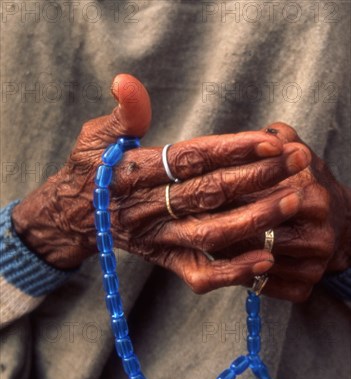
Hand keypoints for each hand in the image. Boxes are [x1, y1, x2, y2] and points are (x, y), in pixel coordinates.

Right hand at [12, 75, 310, 293]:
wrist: (75, 217)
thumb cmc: (90, 172)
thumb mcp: (96, 138)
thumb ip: (121, 116)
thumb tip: (126, 81)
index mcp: (133, 174)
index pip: (189, 159)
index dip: (229, 150)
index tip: (268, 141)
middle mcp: (147, 208)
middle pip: (208, 194)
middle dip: (256, 177)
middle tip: (296, 164)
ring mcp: (159, 239)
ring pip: (210, 233)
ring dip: (254, 220)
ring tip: (292, 201)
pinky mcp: (166, 261)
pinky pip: (199, 273)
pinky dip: (231, 271)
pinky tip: (264, 260)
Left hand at [216, 123, 350, 301]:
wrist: (342, 226)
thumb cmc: (309, 187)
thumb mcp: (300, 155)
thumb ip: (277, 137)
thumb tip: (257, 131)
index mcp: (312, 196)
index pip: (258, 201)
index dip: (226, 199)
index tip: (200, 196)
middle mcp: (317, 233)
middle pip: (253, 236)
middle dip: (222, 229)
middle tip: (193, 223)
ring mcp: (313, 265)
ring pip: (254, 263)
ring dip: (228, 255)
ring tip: (206, 242)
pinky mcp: (305, 287)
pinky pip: (264, 286)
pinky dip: (244, 276)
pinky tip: (230, 263)